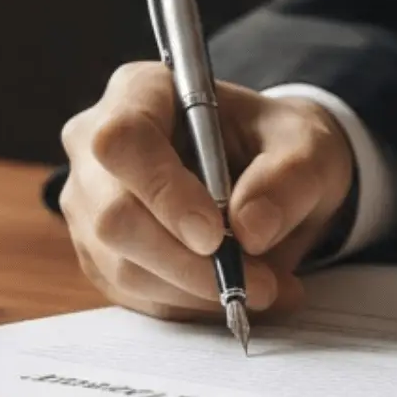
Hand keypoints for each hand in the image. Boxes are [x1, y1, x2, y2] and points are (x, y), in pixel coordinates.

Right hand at [59, 63, 355, 319]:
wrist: (266, 173)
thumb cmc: (276, 144)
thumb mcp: (306, 146)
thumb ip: (288, 178)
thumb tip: (250, 229)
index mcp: (140, 92)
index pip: (124, 140)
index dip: (163, 192)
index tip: (216, 236)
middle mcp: (96, 144)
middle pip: (114, 215)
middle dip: (189, 262)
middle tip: (260, 282)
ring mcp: (89, 202)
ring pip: (122, 265)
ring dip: (197, 290)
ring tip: (266, 288)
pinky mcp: (98, 252)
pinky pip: (133, 294)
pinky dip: (189, 304)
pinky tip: (233, 290)